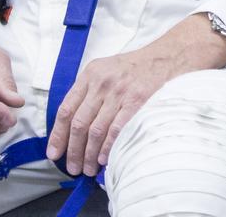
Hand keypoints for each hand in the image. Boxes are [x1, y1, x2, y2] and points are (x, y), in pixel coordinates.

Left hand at [46, 12, 225, 175]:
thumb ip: (90, 92)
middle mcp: (103, 82)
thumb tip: (74, 127)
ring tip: (88, 168)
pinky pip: (116, 130)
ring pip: (95, 130)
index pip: (66, 109)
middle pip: (79, 124)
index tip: (54, 153)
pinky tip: (104, 158)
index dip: (58, 136)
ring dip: (89, 154)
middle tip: (73, 167)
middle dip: (73, 151)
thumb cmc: (139, 67)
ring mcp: (121, 92)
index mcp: (91, 74)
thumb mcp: (108, 69)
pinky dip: (108, 148)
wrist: (171, 55)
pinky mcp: (138, 100)